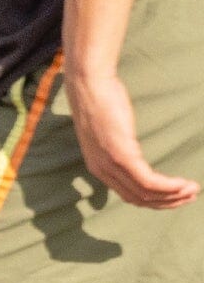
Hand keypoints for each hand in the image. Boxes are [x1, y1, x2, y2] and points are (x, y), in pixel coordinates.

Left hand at [67, 66, 198, 210]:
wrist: (89, 82)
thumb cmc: (100, 100)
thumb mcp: (104, 130)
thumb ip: (114, 147)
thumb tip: (130, 153)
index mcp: (97, 166)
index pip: (129, 195)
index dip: (155, 200)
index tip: (176, 195)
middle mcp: (101, 170)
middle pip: (139, 198)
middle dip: (168, 201)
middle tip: (190, 196)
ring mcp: (110, 163)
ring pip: (147, 194)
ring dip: (174, 195)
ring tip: (193, 190)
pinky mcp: (121, 155)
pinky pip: (149, 182)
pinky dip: (170, 186)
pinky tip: (184, 183)